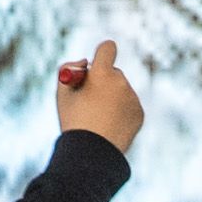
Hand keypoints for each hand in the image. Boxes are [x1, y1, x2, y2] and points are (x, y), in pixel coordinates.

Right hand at [54, 39, 144, 156]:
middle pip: (113, 72)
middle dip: (103, 81)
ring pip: (121, 90)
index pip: (108, 48)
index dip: (102, 53)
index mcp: (102, 74)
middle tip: (90, 99)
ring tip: (98, 118)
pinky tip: (110, 125)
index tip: (98, 61)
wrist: (91, 153)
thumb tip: (86, 62)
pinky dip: (121, 111)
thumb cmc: (73, 122)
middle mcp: (121, 83)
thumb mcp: (62, 93)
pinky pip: (129, 105)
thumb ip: (69, 69)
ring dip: (112, 97)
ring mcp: (132, 98)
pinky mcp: (139, 113)